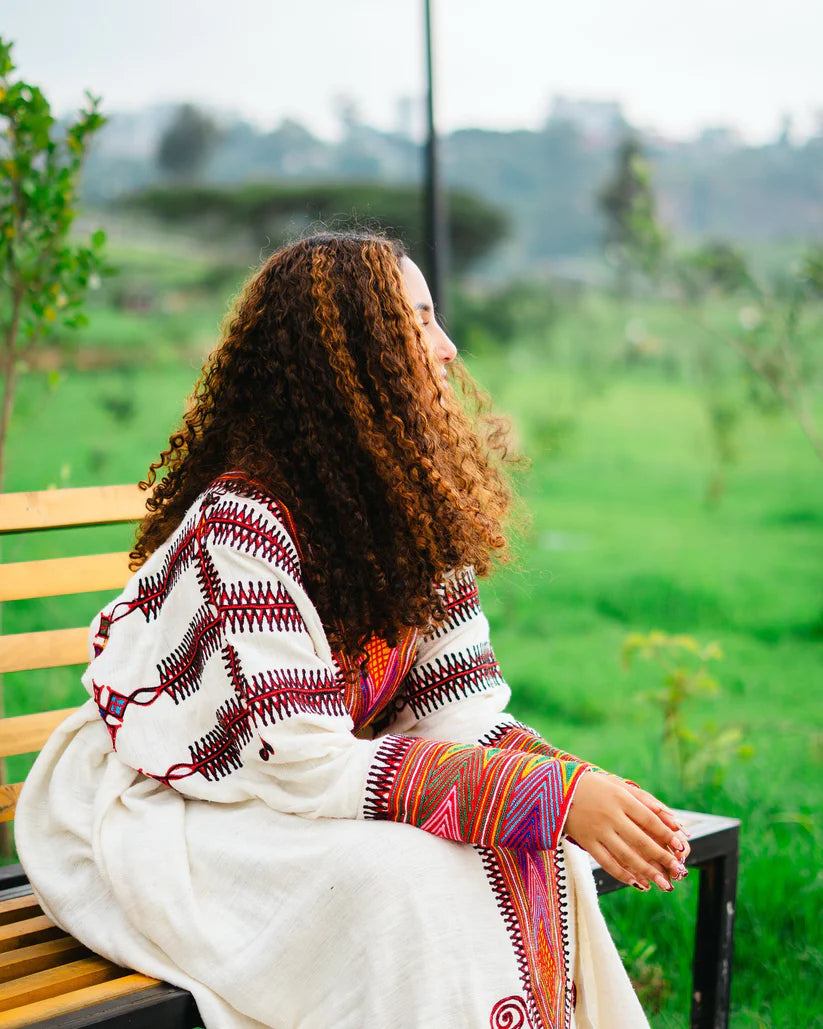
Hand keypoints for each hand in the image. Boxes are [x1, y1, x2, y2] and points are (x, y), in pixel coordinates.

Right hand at [564, 772, 688, 891]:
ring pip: (625, 855)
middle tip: (678, 870)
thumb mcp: (616, 784)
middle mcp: (610, 815)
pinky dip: (622, 874)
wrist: (555, 789)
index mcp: (619, 798)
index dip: (665, 833)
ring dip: (646, 871)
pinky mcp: (586, 842)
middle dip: (662, 857)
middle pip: (640, 840)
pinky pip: (606, 862)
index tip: (680, 845)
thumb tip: (670, 817)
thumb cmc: (592, 786)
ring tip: (662, 884)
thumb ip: (643, 799)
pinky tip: (635, 882)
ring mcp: (597, 830)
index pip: (648, 819)